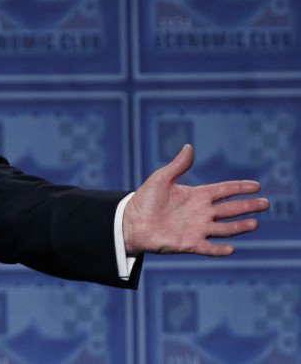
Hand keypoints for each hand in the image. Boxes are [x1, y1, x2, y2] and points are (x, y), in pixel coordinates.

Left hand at [124, 144, 268, 255]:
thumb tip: (189, 146)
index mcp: (197, 196)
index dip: (240, 188)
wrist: (131, 222)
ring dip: (239, 227)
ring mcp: (197, 229)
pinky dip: (219, 249)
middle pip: (230, 209)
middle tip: (266, 203)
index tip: (257, 186)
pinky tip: (231, 248)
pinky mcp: (189, 243)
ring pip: (225, 229)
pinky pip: (208, 247)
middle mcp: (201, 212)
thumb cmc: (144, 199)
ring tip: (254, 223)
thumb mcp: (161, 178)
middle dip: (248, 206)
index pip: (224, 190)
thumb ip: (177, 165)